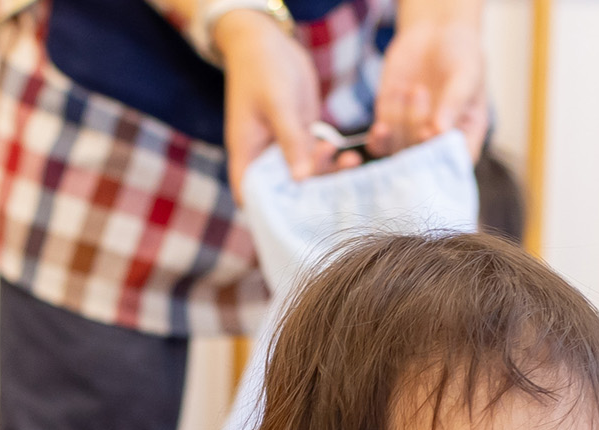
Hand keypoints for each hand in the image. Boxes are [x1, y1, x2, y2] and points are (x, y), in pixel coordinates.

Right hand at [219, 10, 339, 201]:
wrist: (267, 39)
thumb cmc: (263, 69)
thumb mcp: (279, 106)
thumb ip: (291, 142)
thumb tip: (302, 180)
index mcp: (246, 155)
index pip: (252, 197)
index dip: (271, 215)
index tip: (299, 220)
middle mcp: (262, 157)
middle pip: (284, 191)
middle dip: (311, 194)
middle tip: (339, 185)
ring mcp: (281, 148)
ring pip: (304, 175)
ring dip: (328, 173)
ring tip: (351, 161)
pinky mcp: (298, 136)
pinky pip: (315, 157)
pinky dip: (331, 158)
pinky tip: (351, 155)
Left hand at [368, 7, 488, 160]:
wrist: (436, 34)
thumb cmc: (461, 54)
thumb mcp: (466, 74)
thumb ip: (454, 101)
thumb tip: (439, 131)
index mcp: (465, 136)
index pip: (454, 162)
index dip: (439, 156)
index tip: (429, 132)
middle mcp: (437, 142)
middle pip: (421, 158)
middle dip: (416, 126)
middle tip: (421, 90)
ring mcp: (412, 136)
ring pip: (398, 150)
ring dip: (400, 121)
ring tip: (414, 88)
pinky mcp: (390, 125)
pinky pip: (379, 143)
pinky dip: (379, 135)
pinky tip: (382, 122)